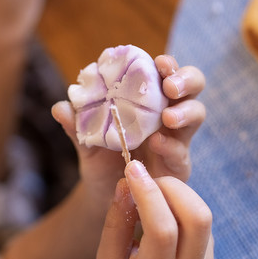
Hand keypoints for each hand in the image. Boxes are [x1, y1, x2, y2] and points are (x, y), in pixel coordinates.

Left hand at [52, 54, 205, 199]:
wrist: (105, 197)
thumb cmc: (101, 159)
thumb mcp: (86, 141)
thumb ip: (76, 125)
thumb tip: (60, 108)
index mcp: (148, 98)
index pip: (165, 72)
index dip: (168, 64)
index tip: (159, 62)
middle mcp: (168, 112)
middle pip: (193, 85)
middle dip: (186, 80)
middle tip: (170, 87)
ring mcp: (177, 137)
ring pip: (197, 114)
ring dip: (186, 111)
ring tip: (168, 119)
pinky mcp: (179, 164)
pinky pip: (182, 151)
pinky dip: (171, 145)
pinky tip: (157, 144)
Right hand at [97, 161, 213, 258]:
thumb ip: (115, 224)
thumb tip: (126, 184)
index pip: (162, 230)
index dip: (148, 194)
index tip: (132, 169)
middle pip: (198, 217)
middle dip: (172, 187)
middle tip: (147, 181)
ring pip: (204, 214)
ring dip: (179, 192)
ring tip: (153, 194)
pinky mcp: (211, 255)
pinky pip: (203, 219)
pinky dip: (183, 203)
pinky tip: (163, 209)